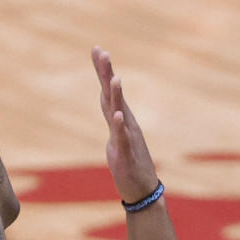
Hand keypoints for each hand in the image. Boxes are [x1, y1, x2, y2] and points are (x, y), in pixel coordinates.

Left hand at [91, 46, 158, 205]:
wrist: (142, 190)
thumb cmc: (129, 164)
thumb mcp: (116, 137)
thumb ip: (112, 118)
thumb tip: (106, 102)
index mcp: (121, 119)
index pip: (108, 91)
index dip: (102, 71)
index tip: (97, 49)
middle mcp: (126, 123)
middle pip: (113, 95)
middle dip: (107, 74)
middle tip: (102, 52)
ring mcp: (127, 137)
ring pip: (120, 113)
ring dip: (116, 96)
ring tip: (114, 78)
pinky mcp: (127, 154)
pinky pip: (124, 138)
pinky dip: (120, 126)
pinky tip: (118, 115)